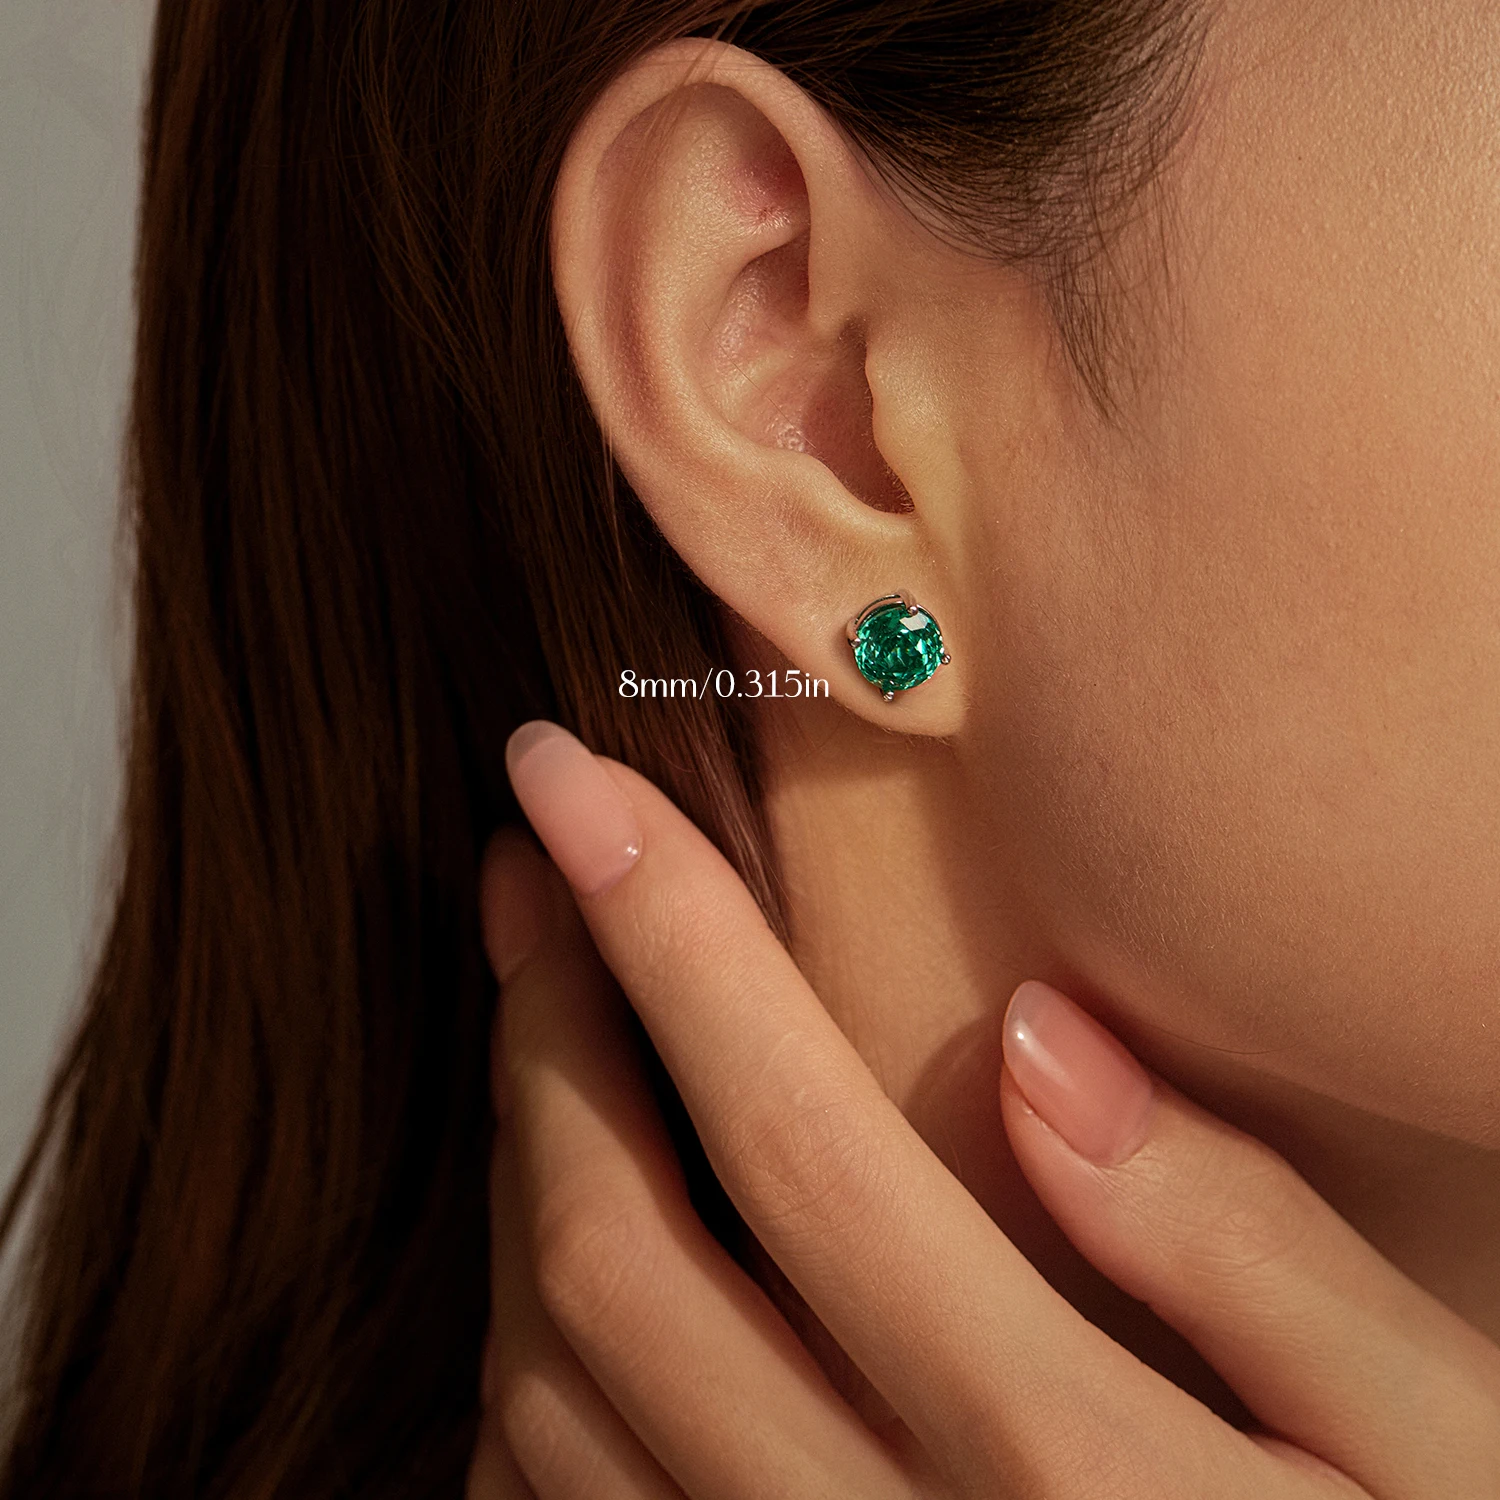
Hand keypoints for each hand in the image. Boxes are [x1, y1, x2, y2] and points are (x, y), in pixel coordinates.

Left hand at [466, 721, 1499, 1498]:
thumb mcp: (1436, 1441)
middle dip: (545, 1032)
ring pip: (546, 1400)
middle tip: (530, 879)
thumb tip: (1051, 1040)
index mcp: (1065, 1474)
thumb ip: (1251, 1245)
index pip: (795, 1143)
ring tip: (544, 1023)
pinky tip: (574, 1253)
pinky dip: (528, 1367)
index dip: (664, 933)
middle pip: (615, 1260)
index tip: (570, 784)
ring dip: (520, 1178)